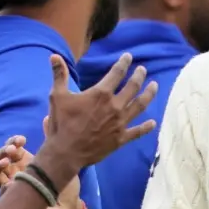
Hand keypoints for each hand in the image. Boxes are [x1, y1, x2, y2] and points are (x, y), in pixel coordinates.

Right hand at [0, 133, 83, 208]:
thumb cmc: (66, 186)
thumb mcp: (62, 159)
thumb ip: (53, 139)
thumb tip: (47, 116)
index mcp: (27, 162)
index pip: (11, 148)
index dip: (12, 142)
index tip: (22, 139)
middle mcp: (17, 173)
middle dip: (3, 150)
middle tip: (14, 148)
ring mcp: (14, 187)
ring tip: (7, 160)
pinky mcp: (14, 201)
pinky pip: (0, 192)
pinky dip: (3, 184)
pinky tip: (10, 181)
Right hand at [36, 53, 156, 188]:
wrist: (66, 152)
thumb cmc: (62, 123)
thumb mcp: (58, 96)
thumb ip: (59, 75)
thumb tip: (54, 56)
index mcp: (101, 94)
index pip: (116, 73)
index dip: (123, 63)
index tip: (129, 56)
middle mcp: (115, 106)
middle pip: (132, 87)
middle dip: (139, 76)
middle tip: (143, 70)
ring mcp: (120, 123)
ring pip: (140, 105)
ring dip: (149, 94)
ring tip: (154, 86)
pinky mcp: (121, 138)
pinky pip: (137, 132)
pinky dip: (146, 127)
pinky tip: (153, 123)